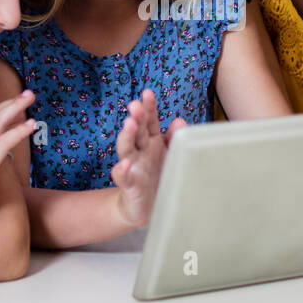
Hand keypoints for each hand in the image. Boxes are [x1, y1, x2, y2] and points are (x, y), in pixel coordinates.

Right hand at [110, 88, 185, 228]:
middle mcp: (140, 152)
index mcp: (152, 142)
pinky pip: (124, 177)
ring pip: (126, 149)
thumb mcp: (169, 156)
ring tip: (129, 124)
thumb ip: (174, 138)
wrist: (148, 209)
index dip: (148, 107)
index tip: (147, 93)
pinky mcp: (130, 185)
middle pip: (137, 131)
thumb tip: (179, 120)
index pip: (149, 121)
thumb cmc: (159, 177)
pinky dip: (122, 170)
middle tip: (135, 105)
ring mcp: (133, 167)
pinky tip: (124, 164)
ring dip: (127, 136)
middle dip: (136, 117)